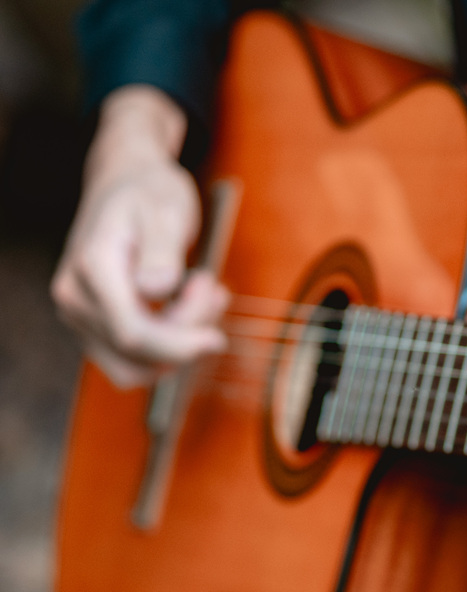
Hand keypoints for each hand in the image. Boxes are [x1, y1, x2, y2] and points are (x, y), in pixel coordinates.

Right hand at [51, 85, 227, 387]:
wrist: (126, 180)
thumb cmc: (150, 191)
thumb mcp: (167, 210)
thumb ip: (163, 251)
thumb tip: (156, 290)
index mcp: (93, 268)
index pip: (132, 335)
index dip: (179, 347)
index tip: (218, 338)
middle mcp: (75, 297)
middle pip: (137, 353)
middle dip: (185, 336)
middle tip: (209, 287)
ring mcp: (80, 314)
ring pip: (136, 364)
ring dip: (179, 341)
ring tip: (204, 290)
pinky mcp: (94, 323)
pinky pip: (135, 356)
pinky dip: (170, 341)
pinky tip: (191, 301)